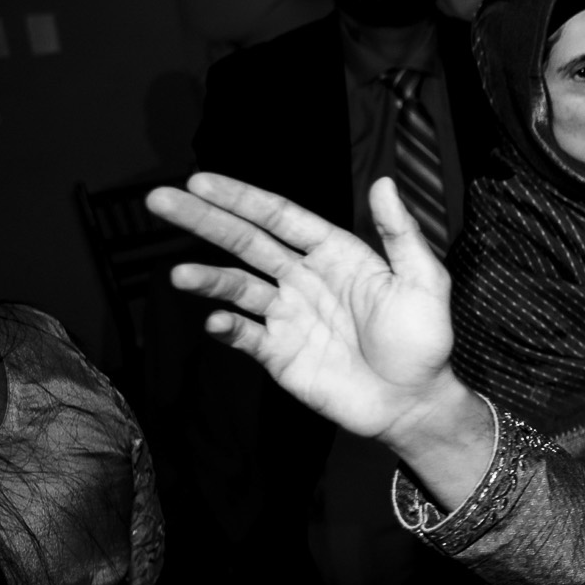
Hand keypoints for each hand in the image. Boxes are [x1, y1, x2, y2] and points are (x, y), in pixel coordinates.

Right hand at [150, 174, 467, 449]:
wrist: (414, 404)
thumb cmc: (424, 342)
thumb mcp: (424, 282)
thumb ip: (402, 234)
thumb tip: (383, 182)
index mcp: (336, 254)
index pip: (280, 217)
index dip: (242, 198)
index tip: (200, 181)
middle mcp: (305, 279)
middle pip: (246, 242)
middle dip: (204, 220)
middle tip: (160, 199)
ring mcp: (288, 316)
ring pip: (237, 288)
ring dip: (208, 279)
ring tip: (179, 274)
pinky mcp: (279, 354)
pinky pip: (244, 335)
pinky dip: (226, 328)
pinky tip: (216, 322)